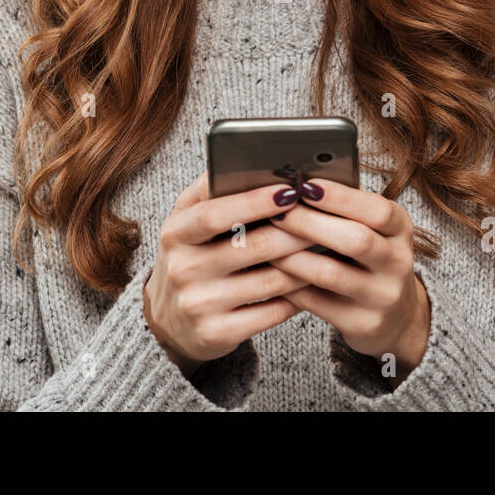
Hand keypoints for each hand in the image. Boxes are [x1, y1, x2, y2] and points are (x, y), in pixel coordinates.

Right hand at [143, 172, 316, 376]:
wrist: (167, 322)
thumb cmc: (190, 257)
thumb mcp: (186, 222)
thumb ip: (211, 191)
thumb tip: (252, 160)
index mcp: (175, 232)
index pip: (214, 213)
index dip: (254, 201)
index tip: (290, 189)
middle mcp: (183, 268)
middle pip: (252, 246)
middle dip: (295, 231)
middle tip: (325, 219)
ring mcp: (199, 304)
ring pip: (271, 280)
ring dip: (305, 263)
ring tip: (327, 248)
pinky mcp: (217, 334)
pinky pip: (272, 312)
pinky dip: (298, 296)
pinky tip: (311, 283)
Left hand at [267, 178, 430, 385]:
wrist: (397, 316)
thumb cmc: (371, 258)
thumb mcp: (373, 230)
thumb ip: (345, 210)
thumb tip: (295, 186)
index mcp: (400, 229)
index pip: (376, 210)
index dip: (340, 197)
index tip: (305, 185)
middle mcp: (398, 262)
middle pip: (355, 240)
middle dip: (309, 223)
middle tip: (277, 212)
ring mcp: (382, 296)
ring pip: (330, 273)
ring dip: (292, 255)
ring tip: (266, 241)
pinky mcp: (363, 323)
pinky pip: (316, 302)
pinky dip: (289, 284)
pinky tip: (271, 271)